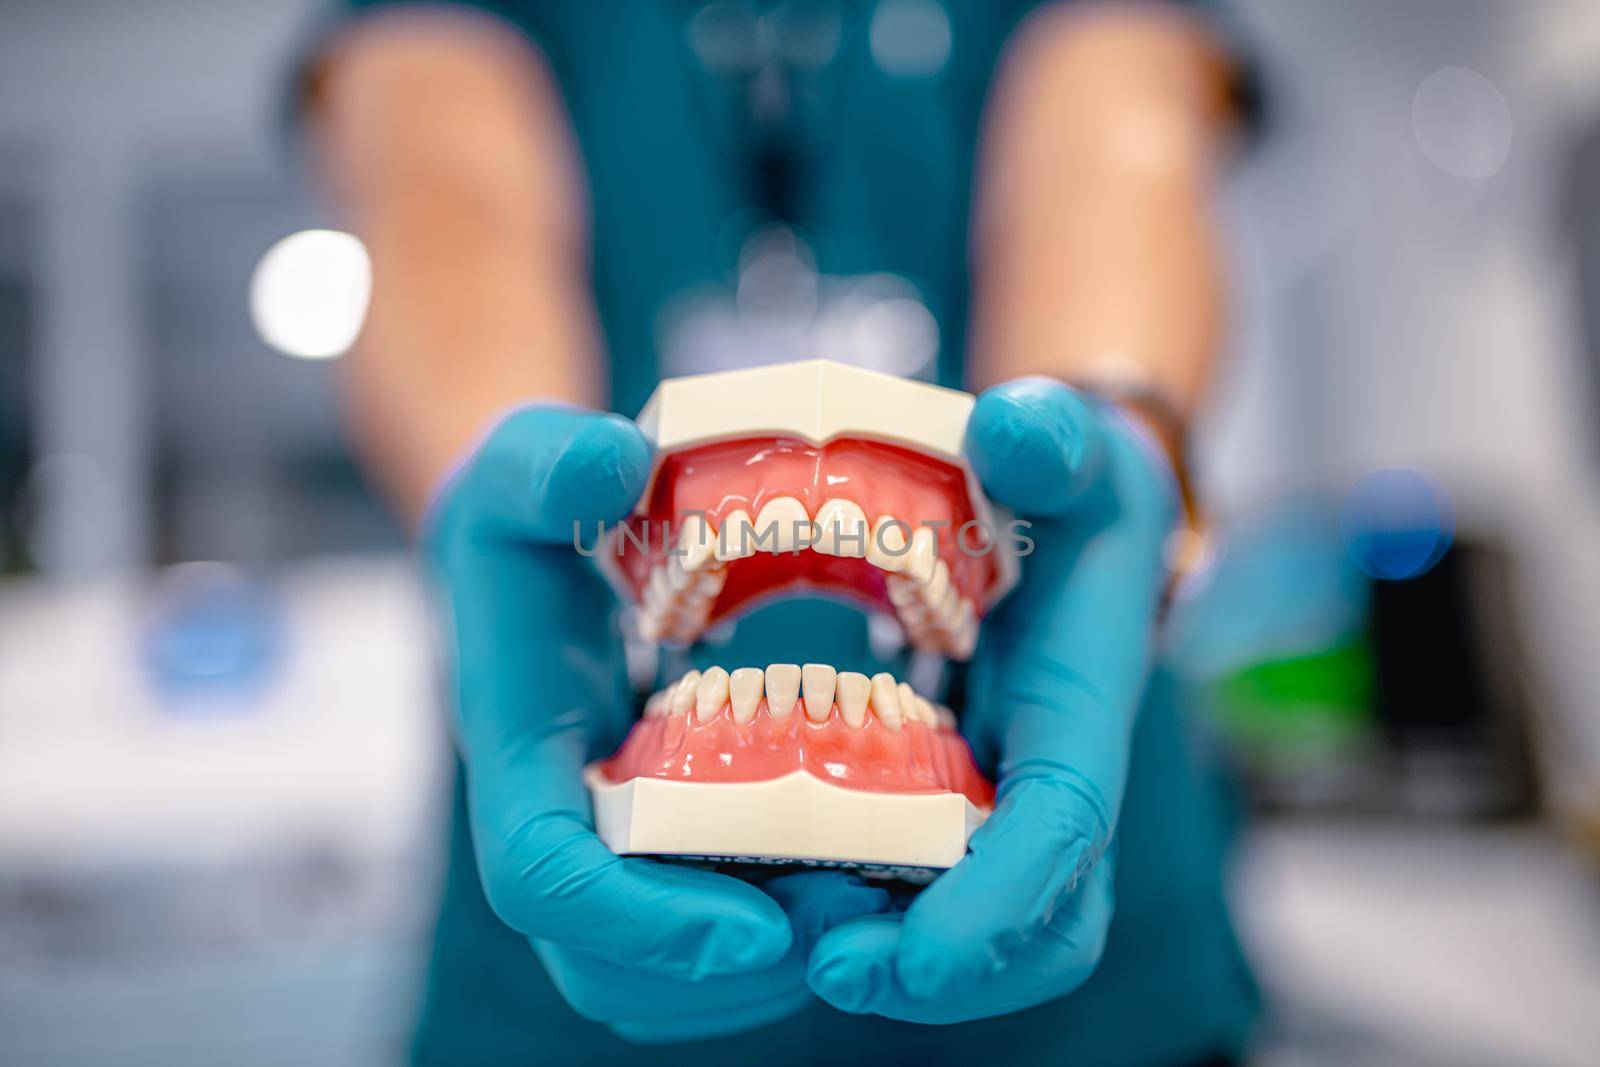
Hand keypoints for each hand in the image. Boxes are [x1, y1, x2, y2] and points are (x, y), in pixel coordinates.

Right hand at [425, 405, 886, 1041]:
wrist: (535, 540)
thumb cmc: (530, 504)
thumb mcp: (525, 461)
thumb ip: (549, 461)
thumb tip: (613, 466)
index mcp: (518, 743)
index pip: (542, 877)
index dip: (638, 923)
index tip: (756, 925)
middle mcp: (553, 815)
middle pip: (602, 965)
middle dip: (720, 971)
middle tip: (848, 917)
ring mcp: (601, 840)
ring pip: (649, 977)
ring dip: (758, 975)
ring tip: (868, 903)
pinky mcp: (653, 840)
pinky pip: (694, 940)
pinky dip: (770, 939)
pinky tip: (855, 877)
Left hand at [805, 379, 1176, 1021]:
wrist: (1074, 518)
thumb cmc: (1066, 483)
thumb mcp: (1061, 442)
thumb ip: (1047, 433)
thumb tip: (1013, 431)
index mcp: (1082, 695)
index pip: (1065, 822)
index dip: (1004, 901)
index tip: (921, 956)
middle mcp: (1059, 769)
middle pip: (1042, 918)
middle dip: (948, 970)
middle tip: (829, 965)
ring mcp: (1016, 798)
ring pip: (998, 930)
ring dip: (908, 966)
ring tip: (797, 949)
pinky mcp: (967, 801)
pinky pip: (941, 892)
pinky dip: (880, 917)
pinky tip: (788, 894)